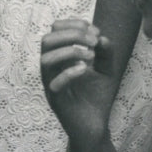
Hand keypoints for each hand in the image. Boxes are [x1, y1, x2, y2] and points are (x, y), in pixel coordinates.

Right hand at [40, 19, 114, 149]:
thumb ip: (105, 52)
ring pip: (45, 59)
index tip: (96, 32)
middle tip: (93, 42)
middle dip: (71, 35)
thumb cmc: (95, 96)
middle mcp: (51, 68)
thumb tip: (101, 37)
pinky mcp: (55, 100)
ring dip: (70, 51)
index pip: (55, 30)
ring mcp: (50, 84)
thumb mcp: (106, 69)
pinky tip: (86, 70)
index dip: (74, 25)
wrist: (94, 126)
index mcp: (59, 57)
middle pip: (46, 40)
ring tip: (91, 56)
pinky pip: (54, 83)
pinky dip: (70, 72)